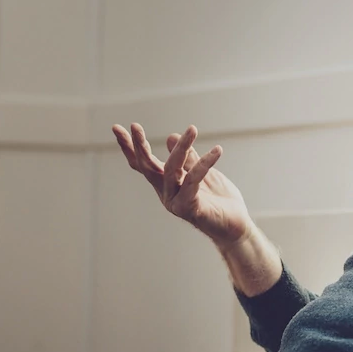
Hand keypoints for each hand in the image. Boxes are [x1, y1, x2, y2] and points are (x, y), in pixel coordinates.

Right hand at [112, 123, 253, 247]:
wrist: (236, 225)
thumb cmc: (218, 200)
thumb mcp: (203, 172)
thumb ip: (188, 158)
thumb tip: (172, 136)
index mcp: (166, 184)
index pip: (143, 164)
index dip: (130, 147)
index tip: (116, 128)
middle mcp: (166, 193)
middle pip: (148, 167)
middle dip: (140, 146)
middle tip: (134, 126)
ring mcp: (176, 202)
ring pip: (172, 169)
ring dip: (182, 148)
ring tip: (192, 129)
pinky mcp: (190, 209)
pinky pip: (193, 181)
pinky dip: (204, 164)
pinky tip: (217, 151)